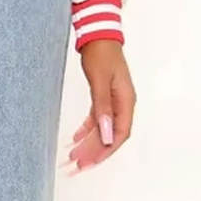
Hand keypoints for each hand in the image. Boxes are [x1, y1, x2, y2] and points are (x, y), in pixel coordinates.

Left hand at [61, 40, 135, 173]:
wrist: (99, 34)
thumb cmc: (101, 54)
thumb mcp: (99, 81)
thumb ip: (103, 108)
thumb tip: (107, 134)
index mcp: (125, 101)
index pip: (120, 134)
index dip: (105, 151)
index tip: (89, 163)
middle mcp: (123, 103)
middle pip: (111, 135)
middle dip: (95, 152)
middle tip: (77, 165)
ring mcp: (114, 100)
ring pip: (104, 129)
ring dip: (90, 143)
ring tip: (74, 156)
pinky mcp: (105, 96)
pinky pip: (98, 119)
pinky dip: (88, 130)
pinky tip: (76, 138)